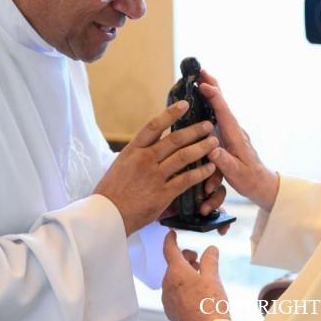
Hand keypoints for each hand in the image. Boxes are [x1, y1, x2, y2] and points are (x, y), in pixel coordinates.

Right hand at [94, 101, 218, 236]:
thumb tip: (151, 144)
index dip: (170, 113)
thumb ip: (137, 154)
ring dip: (202, 147)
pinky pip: (186, 179)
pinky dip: (200, 172)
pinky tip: (210, 167)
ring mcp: (154, 176)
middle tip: (208, 124)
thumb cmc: (111, 191)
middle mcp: (144, 159)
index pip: (153, 126)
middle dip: (194, 130)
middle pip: (174, 139)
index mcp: (132, 150)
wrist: (107, 216)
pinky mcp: (163, 193)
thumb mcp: (120, 165)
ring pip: (184, 156)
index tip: (185, 105)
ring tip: (214, 142)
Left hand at [162, 230, 229, 320]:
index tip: (171, 233)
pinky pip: (174, 294)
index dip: (170, 239)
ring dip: (185, 275)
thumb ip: (210, 260)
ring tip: (201, 279)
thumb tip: (211, 249)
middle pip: (174, 265)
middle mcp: (167, 284)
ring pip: (174, 280)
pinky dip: (183, 289)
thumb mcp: (213, 277)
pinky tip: (196, 295)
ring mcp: (167, 299)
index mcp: (176, 271)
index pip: (169, 249)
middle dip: (186, 260)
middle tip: (199, 262)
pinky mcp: (170, 311)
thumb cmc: (211, 304)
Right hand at [198, 70, 279, 210]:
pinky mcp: (228, 137)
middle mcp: (233, 130)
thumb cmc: (250, 179)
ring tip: (201, 79)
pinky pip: (219, 116)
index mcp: (235, 136)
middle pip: (222, 104)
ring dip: (212, 92)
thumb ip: (224, 161)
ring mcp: (231, 132)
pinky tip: (204, 99)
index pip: (223, 112)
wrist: (262, 184)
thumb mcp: (236, 174)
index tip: (203, 85)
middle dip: (213, 86)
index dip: (214, 97)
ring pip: (220, 108)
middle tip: (202, 70)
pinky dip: (212, 104)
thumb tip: (212, 148)